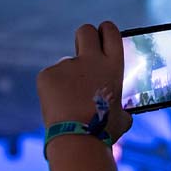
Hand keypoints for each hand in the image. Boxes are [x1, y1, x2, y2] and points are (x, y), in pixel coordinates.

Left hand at [37, 22, 132, 142]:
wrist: (77, 139)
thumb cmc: (104, 131)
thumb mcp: (121, 116)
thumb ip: (121, 107)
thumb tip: (123, 114)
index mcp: (112, 66)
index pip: (110, 32)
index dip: (105, 32)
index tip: (102, 39)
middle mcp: (90, 59)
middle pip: (85, 31)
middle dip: (85, 38)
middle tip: (83, 53)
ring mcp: (67, 65)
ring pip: (66, 64)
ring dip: (68, 77)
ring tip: (70, 102)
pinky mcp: (47, 74)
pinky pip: (51, 77)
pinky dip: (54, 90)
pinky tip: (58, 107)